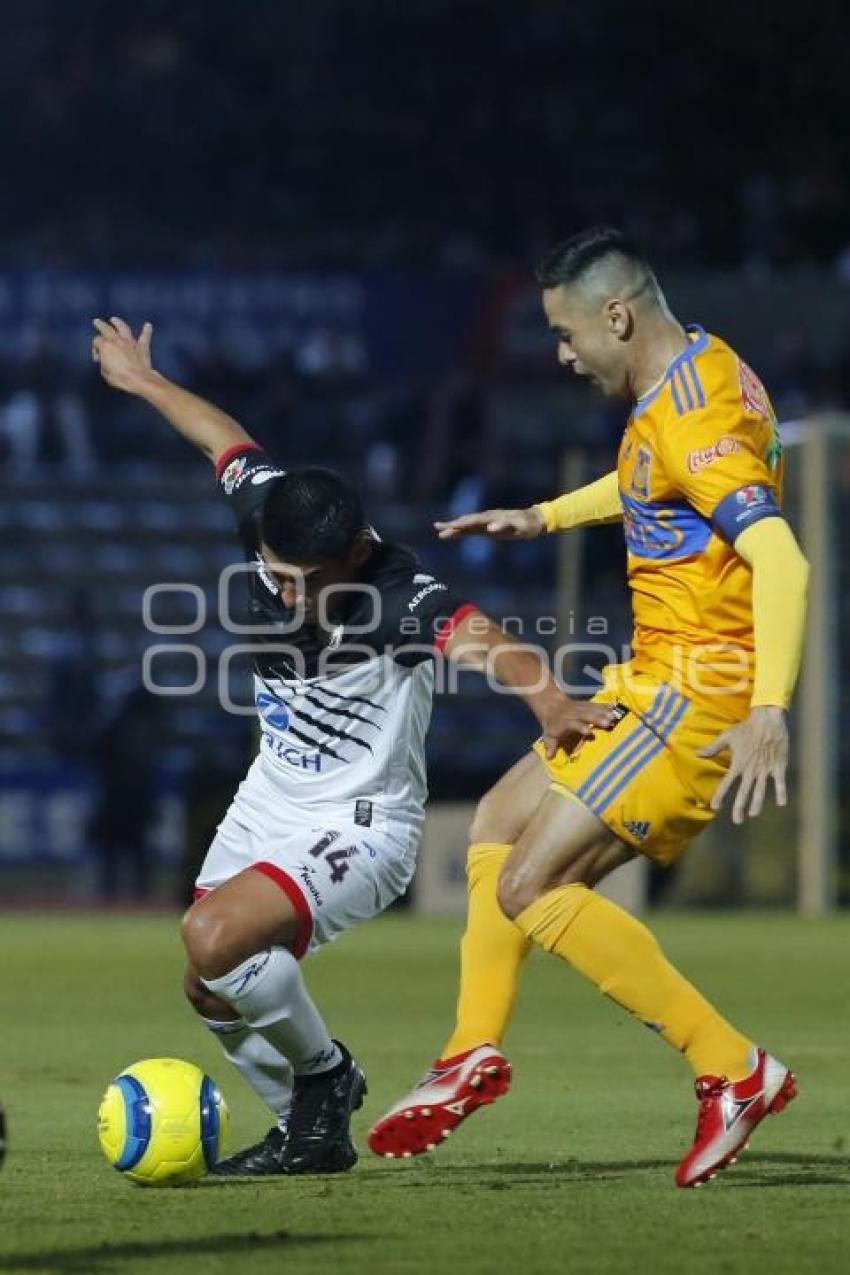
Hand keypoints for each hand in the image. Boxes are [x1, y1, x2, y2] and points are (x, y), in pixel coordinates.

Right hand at [92, 317, 155, 393]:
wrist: (139, 379)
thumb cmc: (121, 378)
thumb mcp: (105, 372)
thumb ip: (104, 363)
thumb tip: (106, 361)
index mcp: (105, 346)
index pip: (97, 342)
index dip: (96, 349)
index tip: (98, 358)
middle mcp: (117, 340)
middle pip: (106, 329)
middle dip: (100, 325)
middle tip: (97, 322)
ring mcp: (130, 342)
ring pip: (123, 328)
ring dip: (118, 323)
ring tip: (114, 319)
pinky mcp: (142, 347)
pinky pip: (144, 337)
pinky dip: (146, 331)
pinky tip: (148, 325)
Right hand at [434, 506, 544, 539]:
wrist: (533, 521)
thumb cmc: (527, 525)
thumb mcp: (518, 527)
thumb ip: (504, 526)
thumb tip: (490, 527)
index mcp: (493, 517)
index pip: (474, 521)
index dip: (462, 524)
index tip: (451, 527)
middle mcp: (488, 518)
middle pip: (467, 521)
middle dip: (453, 525)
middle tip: (438, 529)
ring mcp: (487, 522)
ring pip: (467, 524)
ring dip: (454, 527)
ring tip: (439, 531)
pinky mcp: (487, 527)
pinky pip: (471, 529)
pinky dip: (461, 531)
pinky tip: (452, 534)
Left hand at [539, 697, 619, 758]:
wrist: (552, 705)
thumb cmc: (552, 725)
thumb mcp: (548, 736)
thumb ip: (551, 745)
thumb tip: (549, 757)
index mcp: (565, 722)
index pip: (573, 724)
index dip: (580, 726)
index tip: (588, 731)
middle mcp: (574, 714)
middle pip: (585, 715)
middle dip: (596, 718)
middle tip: (607, 723)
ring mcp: (581, 708)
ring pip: (592, 709)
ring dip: (603, 712)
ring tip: (613, 717)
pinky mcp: (586, 704)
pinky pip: (596, 704)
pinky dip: (604, 706)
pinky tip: (614, 708)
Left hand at [698, 706, 787, 823]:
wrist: (768, 720)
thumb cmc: (746, 727)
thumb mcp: (727, 736)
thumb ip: (713, 747)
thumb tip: (697, 753)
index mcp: (738, 763)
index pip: (727, 783)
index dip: (721, 795)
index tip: (715, 807)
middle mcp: (751, 769)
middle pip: (744, 792)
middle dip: (739, 807)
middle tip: (737, 820)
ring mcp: (765, 769)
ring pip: (760, 790)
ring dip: (756, 804)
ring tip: (752, 814)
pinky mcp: (778, 766)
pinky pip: (780, 782)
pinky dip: (781, 792)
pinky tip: (781, 804)